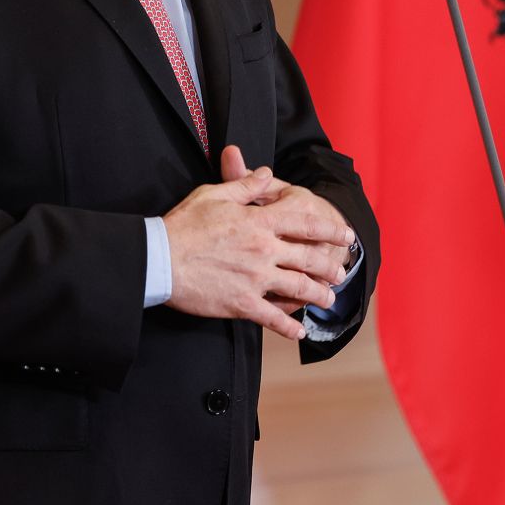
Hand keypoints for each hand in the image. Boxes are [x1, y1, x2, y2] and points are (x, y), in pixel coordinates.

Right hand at [162, 146, 356, 338]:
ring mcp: (255, 278)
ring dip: (318, 294)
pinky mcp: (242, 303)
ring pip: (298, 288)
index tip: (346, 234)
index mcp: (259, 221)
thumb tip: (267, 173)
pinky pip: (272, 317)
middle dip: (330, 266)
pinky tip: (299, 331)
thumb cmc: (184, 224)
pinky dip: (288, 326)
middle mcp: (264, 250)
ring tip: (328, 299)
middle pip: (309, 258)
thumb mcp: (215, 194)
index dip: (330, 228)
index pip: (306, 222)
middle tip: (341, 272)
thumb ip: (245, 186)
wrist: (158, 259)